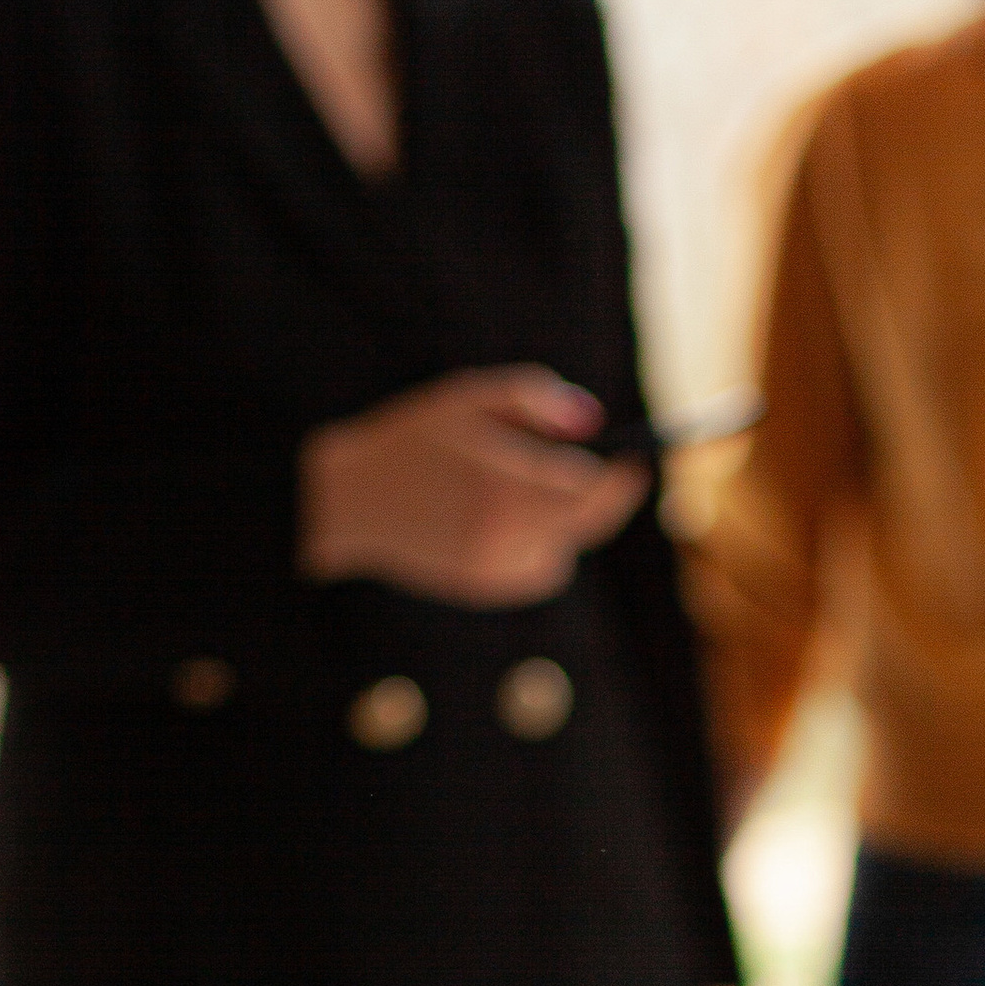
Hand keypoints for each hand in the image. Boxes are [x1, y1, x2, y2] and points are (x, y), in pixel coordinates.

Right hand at [300, 366, 649, 603]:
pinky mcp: (483, 588)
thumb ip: (536, 400)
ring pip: (565, 548)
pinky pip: (537, 568)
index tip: (637, 461)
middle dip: (600, 497)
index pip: (594, 489)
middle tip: (604, 471)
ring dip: (563, 521)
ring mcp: (494, 568)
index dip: (623, 476)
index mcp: (505, 484)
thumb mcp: (468, 397)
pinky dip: (536, 544)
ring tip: (527, 489)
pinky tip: (504, 518)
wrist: (347, 502)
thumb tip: (593, 422)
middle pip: (588, 523)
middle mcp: (504, 534)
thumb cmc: (410, 438)